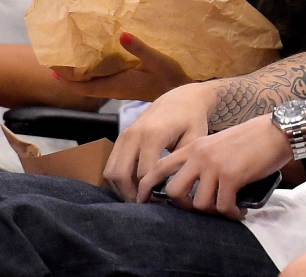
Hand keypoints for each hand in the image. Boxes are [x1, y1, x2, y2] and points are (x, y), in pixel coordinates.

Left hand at [54, 33, 193, 100]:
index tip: (52, 69)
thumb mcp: (158, 61)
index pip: (84, 87)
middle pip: (84, 86)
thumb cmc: (171, 78)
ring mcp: (120, 88)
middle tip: (56, 57)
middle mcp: (115, 89)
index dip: (67, 80)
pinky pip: (102, 80)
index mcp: (119, 84)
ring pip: (92, 84)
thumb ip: (140, 48)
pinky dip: (92, 72)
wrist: (184, 93)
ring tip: (69, 56)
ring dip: (79, 73)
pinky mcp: (125, 85)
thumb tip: (122, 34)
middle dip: (68, 75)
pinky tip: (93, 60)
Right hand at [104, 80, 215, 201]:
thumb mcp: (195, 139)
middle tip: (147, 206)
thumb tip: (169, 189)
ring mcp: (124, 135)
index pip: (143, 174)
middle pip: (121, 175)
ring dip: (122, 189)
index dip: (151, 192)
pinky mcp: (121, 137)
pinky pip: (111, 164)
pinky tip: (135, 187)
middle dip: (132, 195)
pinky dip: (119, 179)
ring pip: (111, 172)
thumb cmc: (192, 120)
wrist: (182, 99)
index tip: (162, 202)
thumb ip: (180, 162)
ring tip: (142, 198)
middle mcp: (134, 135)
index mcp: (153, 135)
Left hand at [136, 115, 291, 219]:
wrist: (278, 130)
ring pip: (198, 203)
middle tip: (201, 209)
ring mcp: (214, 165)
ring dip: (213, 212)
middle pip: (173, 191)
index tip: (146, 202)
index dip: (147, 188)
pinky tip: (239, 211)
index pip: (159, 168)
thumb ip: (203, 160)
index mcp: (194, 147)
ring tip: (227, 209)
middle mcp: (200, 155)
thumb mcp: (219, 143)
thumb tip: (195, 188)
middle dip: (184, 207)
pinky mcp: (232, 175)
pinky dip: (231, 213)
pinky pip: (222, 206)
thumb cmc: (253, 138)